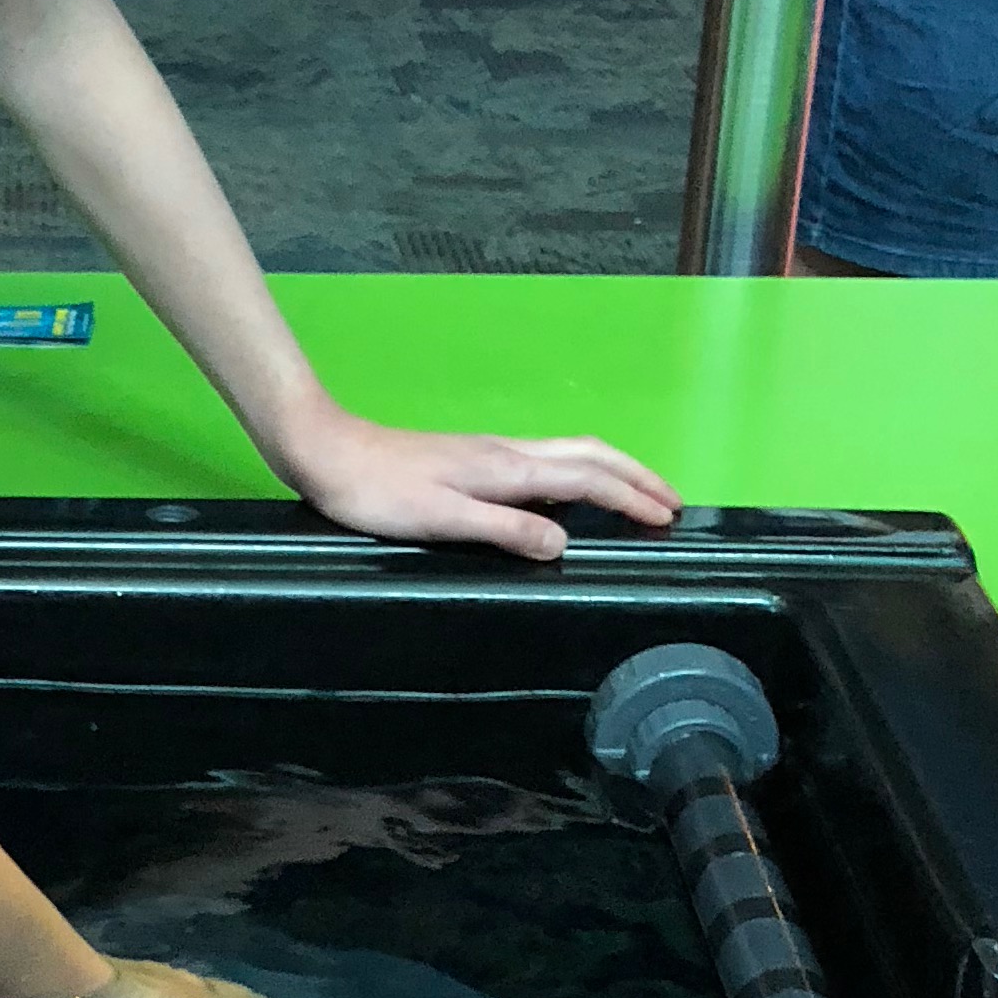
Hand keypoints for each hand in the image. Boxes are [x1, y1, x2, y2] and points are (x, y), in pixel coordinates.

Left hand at [280, 402, 678, 563]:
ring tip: (636, 496)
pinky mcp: (470, 460)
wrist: (326, 452)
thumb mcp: (443, 519)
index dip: (631, 498)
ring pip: (569, 455)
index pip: (588, 479)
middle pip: (590, 455)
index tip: (667, 518)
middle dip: (635, 476)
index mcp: (508, 468)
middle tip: (670, 501)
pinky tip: (566, 499)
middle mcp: (507, 453)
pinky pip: (544, 464)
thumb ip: (505, 531)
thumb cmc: (376, 491)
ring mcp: (489, 453)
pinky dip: (577, 476)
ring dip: (611, 472)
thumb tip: (565, 545)